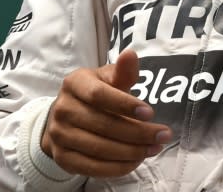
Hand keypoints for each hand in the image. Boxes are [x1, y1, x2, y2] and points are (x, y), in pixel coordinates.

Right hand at [41, 49, 172, 177]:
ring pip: (99, 149)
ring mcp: (59, 135)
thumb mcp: (108, 77)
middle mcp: (63, 109)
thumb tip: (131, 54)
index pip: (99, 95)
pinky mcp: (62, 158)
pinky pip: (92, 168)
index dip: (125, 105)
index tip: (151, 113)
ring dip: (131, 152)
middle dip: (138, 133)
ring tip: (154, 148)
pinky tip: (136, 161)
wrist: (67, 115)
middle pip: (103, 125)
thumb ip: (122, 71)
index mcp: (74, 83)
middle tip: (163, 135)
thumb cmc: (95, 93)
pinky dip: (118, 167)